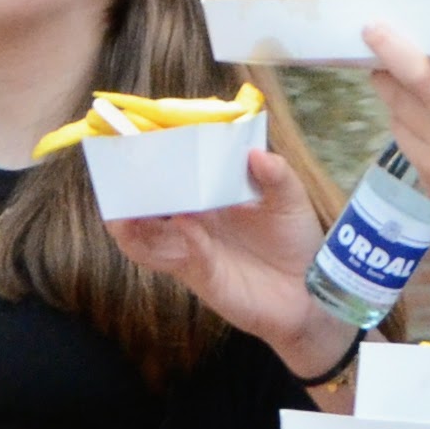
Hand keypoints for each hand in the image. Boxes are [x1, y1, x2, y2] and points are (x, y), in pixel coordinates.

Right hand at [107, 149, 356, 378]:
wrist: (308, 291)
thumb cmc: (295, 242)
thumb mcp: (290, 201)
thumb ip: (277, 176)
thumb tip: (255, 153)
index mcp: (209, 197)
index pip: (174, 176)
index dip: (156, 160)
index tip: (142, 137)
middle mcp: (192, 222)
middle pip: (148, 206)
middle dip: (129, 190)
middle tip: (120, 168)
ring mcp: (192, 250)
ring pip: (146, 239)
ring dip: (131, 224)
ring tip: (123, 209)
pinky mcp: (201, 276)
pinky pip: (181, 257)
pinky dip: (181, 240)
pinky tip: (184, 224)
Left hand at [368, 24, 429, 241]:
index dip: (426, 35)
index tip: (405, 20)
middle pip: (415, 73)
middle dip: (388, 48)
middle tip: (370, 30)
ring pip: (398, 103)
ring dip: (385, 82)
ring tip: (380, 69)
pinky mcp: (425, 167)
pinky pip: (401, 132)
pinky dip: (398, 116)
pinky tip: (402, 109)